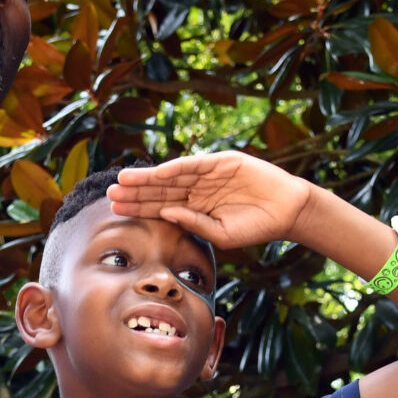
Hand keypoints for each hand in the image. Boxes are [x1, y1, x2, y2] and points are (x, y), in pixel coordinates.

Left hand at [108, 153, 316, 248]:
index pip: (160, 206)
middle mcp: (197, 189)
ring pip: (172, 175)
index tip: (115, 208)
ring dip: (148, 178)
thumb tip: (166, 213)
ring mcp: (208, 174)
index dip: (138, 207)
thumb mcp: (221, 235)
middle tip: (109, 192)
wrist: (287, 211)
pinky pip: (194, 164)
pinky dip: (176, 167)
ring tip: (123, 180)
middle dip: (136, 192)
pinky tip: (157, 172)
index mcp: (194, 208)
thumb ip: (194, 224)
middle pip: (160, 189)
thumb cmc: (255, 228)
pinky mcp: (222, 162)